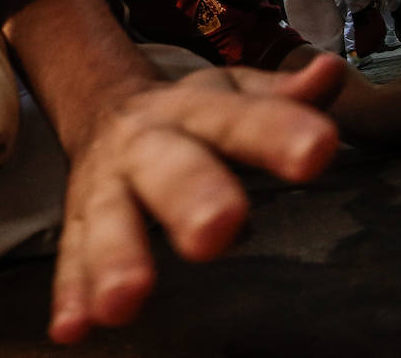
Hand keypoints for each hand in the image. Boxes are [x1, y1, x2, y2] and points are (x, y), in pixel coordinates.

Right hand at [48, 55, 344, 343]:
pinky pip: (72, 256)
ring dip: (116, 257)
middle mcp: (145, 144)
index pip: (240, 118)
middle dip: (189, 195)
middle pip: (166, 166)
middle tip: (218, 229)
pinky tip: (74, 327)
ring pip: (109, 218)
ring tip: (125, 300)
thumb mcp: (234, 93)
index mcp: (193, 111)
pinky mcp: (79, 223)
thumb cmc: (191, 114)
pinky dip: (70, 292)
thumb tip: (330, 73)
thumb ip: (281, 94)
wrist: (102, 106)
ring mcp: (106, 185)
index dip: (277, 132)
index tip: (318, 148)